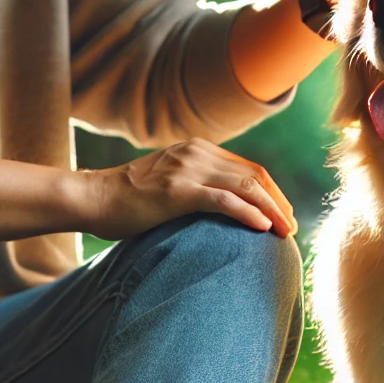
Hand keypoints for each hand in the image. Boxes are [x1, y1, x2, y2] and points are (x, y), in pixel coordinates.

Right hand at [81, 138, 296, 240]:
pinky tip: (263, 229)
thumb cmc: (128, 200)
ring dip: (271, 210)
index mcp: (199, 150)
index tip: (284, 215)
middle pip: (255, 176)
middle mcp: (198, 153)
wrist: (92, 197)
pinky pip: (224, 201)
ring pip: (246, 187)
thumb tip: (226, 210)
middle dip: (279, 202)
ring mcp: (187, 170)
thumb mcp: (170, 184)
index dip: (272, 193)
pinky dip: (248, 214)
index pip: (249, 169)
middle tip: (291, 228)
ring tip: (285, 232)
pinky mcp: (177, 191)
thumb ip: (197, 187)